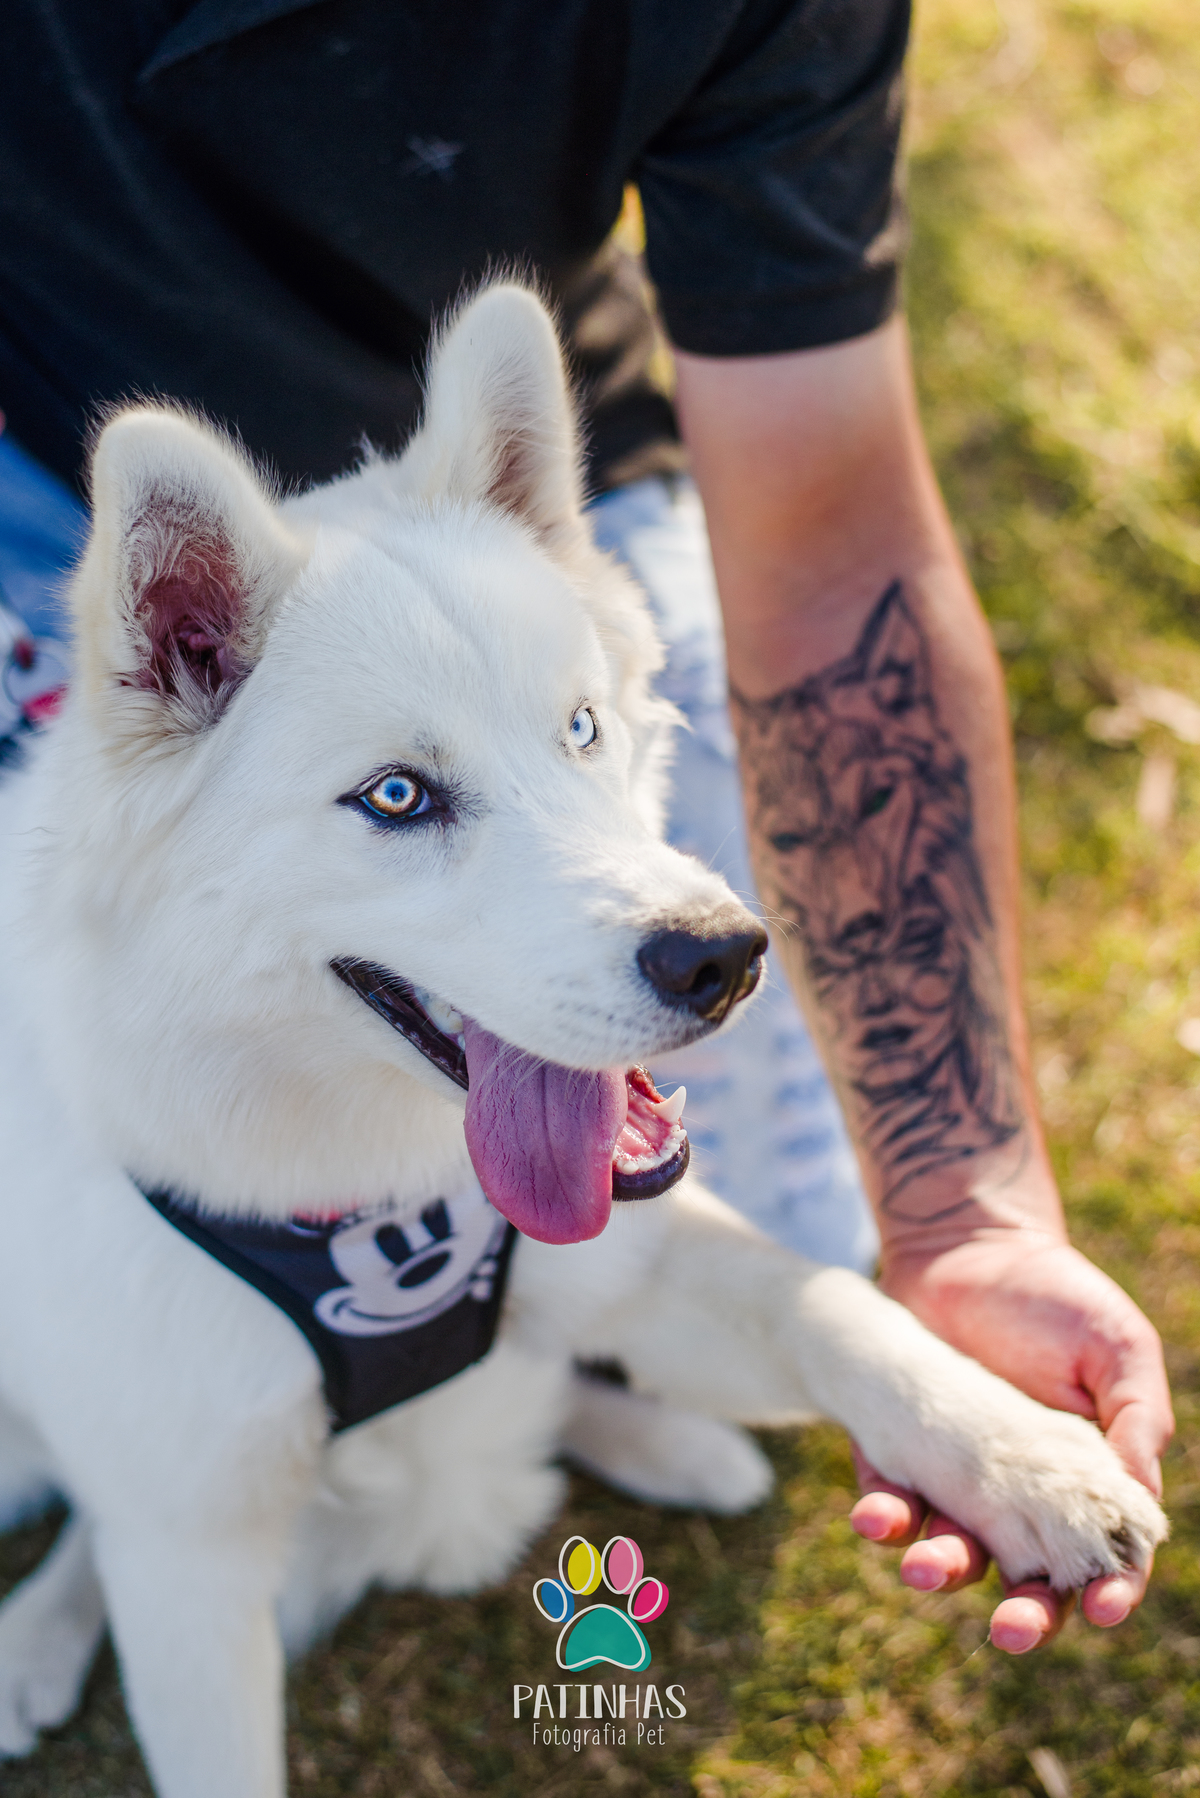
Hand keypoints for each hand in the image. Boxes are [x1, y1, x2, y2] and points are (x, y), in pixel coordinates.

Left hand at [849, 1228, 1172, 1652]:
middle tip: (1009, 1633)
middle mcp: (1022, 1498)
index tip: (1102, 1610)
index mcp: (1087, 1485)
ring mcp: (957, 1480)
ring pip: (953, 1549)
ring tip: (924, 1572)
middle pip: (1029, 1579)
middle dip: (1024, 1614)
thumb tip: (1143, 1491)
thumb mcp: (1118, 1346)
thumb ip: (1138, 1417)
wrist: (967, 1245)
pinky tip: (873, 1517)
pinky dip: (882, 1515)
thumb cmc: (1056, 1296)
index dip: (1111, 1591)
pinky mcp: (896, 1451)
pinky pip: (889, 1498)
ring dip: (941, 1570)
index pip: (1109, 1559)